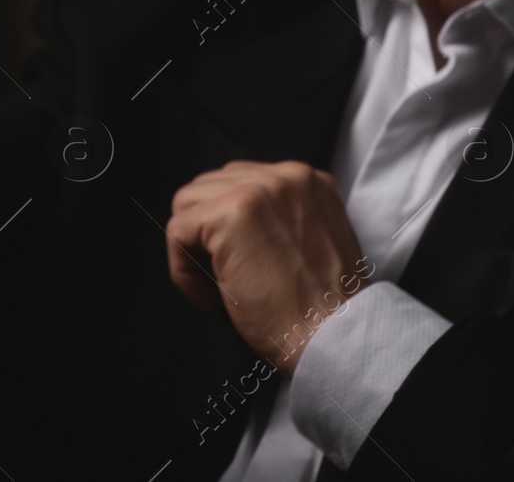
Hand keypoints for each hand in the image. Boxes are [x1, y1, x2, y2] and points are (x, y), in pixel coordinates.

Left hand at [164, 160, 372, 374]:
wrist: (336, 337)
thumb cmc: (320, 308)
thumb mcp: (311, 241)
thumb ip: (279, 219)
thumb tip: (226, 224)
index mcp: (307, 181)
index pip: (240, 182)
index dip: (226, 227)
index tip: (237, 263)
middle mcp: (285, 175)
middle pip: (209, 186)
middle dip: (205, 233)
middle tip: (222, 278)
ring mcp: (257, 191)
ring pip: (187, 203)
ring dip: (192, 249)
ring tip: (217, 288)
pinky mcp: (230, 215)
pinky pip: (177, 231)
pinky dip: (183, 270)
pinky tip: (211, 299)